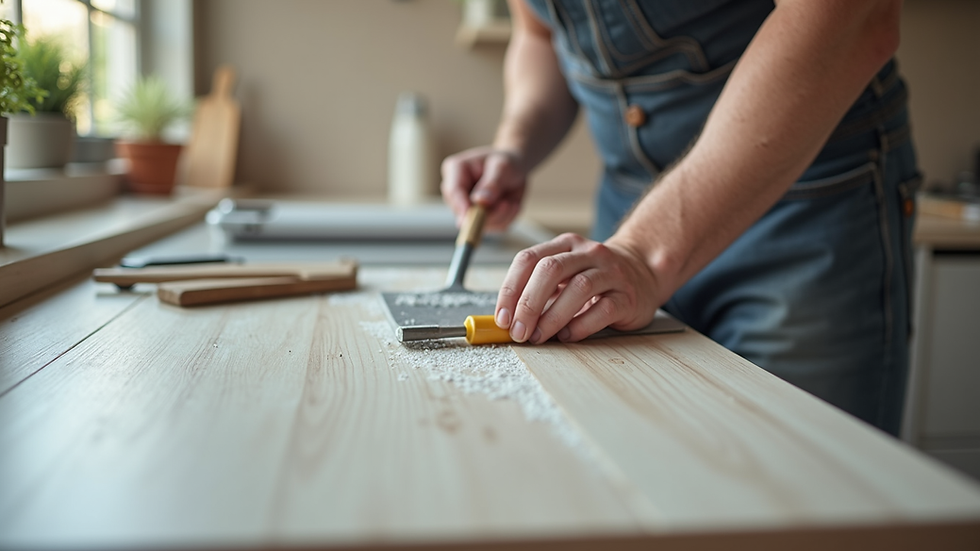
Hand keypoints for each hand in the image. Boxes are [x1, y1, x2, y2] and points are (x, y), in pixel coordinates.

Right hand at [440, 147, 527, 230]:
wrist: (516, 168)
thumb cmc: (507, 162)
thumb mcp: (503, 167)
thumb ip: (492, 183)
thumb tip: (480, 201)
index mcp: (455, 170)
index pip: (453, 192)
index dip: (462, 207)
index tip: (473, 219)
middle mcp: (456, 191)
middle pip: (463, 212)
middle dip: (488, 214)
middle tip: (508, 204)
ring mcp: (466, 207)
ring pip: (479, 224)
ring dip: (500, 216)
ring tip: (511, 202)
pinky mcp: (478, 219)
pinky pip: (493, 227)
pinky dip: (506, 219)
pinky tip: (511, 205)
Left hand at [494, 233, 665, 343]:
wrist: (643, 273)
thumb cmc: (595, 279)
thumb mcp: (565, 274)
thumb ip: (538, 290)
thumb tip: (507, 319)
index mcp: (565, 245)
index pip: (529, 259)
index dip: (510, 289)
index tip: (502, 317)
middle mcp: (588, 253)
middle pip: (550, 270)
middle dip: (528, 303)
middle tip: (518, 331)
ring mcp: (610, 272)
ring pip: (578, 288)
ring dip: (552, 317)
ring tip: (538, 337)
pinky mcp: (627, 296)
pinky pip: (603, 310)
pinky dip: (580, 326)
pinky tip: (567, 336)